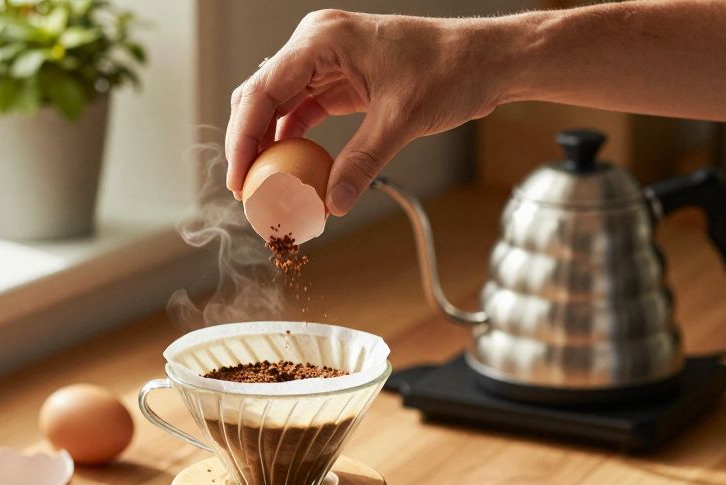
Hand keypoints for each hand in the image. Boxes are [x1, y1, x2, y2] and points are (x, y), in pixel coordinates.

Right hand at [226, 10, 496, 214]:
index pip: (262, 91)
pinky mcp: (339, 80)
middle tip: (245, 192)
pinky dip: (292, 141)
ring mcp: (325, 61)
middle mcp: (316, 44)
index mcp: (322, 39)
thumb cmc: (451, 69)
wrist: (486, 61)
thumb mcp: (402, 119)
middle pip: (260, 97)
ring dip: (267, 145)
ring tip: (264, 187)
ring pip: (276, 106)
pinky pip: (301, 112)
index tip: (239, 181)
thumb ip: (362, 162)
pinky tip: (291, 171)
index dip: (243, 139)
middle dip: (248, 145)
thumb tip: (332, 204)